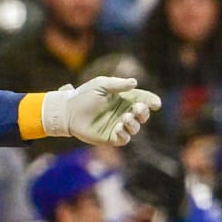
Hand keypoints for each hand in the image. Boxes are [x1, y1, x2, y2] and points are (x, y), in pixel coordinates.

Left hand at [42, 76, 160, 145]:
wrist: (66, 111)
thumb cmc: (83, 95)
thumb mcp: (100, 85)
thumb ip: (117, 84)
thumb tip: (134, 83)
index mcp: (124, 98)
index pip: (143, 100)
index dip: (151, 101)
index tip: (155, 103)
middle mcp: (123, 112)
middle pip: (142, 115)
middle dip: (144, 112)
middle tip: (137, 108)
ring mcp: (118, 125)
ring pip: (135, 128)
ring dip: (134, 123)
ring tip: (125, 117)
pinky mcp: (110, 137)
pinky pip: (123, 139)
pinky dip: (124, 134)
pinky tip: (119, 127)